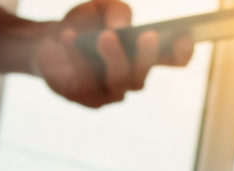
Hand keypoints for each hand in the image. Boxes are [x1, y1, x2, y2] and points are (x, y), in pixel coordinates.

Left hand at [33, 0, 194, 107]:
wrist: (47, 43)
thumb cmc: (84, 25)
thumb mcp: (101, 7)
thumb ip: (115, 10)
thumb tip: (120, 26)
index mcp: (143, 56)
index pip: (172, 60)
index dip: (183, 52)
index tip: (186, 36)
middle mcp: (129, 79)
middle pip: (142, 77)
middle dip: (147, 58)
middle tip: (148, 35)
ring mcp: (107, 93)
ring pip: (116, 83)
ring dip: (113, 59)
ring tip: (105, 36)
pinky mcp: (83, 98)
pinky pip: (83, 84)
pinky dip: (75, 60)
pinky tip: (67, 38)